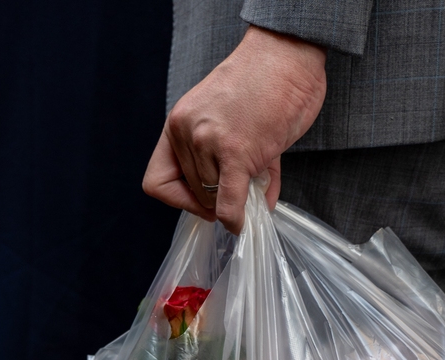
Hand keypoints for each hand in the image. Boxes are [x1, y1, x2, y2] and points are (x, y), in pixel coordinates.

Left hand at [143, 26, 325, 233]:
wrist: (287, 54)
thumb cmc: (263, 83)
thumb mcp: (228, 121)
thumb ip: (228, 164)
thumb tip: (244, 209)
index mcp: (178, 123)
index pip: (157, 182)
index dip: (178, 200)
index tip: (202, 200)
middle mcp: (187, 132)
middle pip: (191, 193)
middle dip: (216, 199)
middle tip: (240, 188)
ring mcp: (208, 142)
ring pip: (212, 198)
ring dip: (235, 200)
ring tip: (256, 179)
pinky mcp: (236, 152)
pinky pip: (228, 203)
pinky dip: (235, 219)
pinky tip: (244, 222)